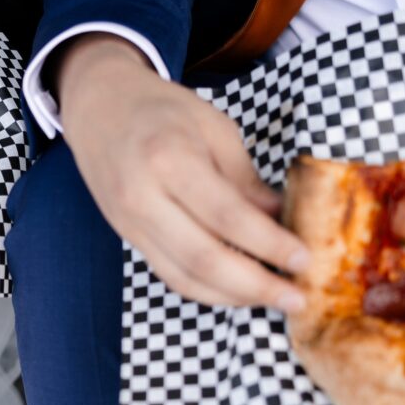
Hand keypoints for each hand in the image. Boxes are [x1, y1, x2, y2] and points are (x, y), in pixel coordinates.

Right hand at [58, 34, 308, 307]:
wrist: (99, 106)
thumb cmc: (160, 109)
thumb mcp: (213, 127)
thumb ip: (245, 178)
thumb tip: (281, 221)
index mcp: (169, 158)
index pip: (227, 216)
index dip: (270, 244)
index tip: (305, 259)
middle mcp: (143, 197)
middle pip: (204, 259)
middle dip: (256, 285)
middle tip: (296, 298)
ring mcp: (131, 223)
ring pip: (186, 277)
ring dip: (235, 297)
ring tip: (274, 298)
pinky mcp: (129, 238)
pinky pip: (171, 275)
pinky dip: (209, 290)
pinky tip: (239, 291)